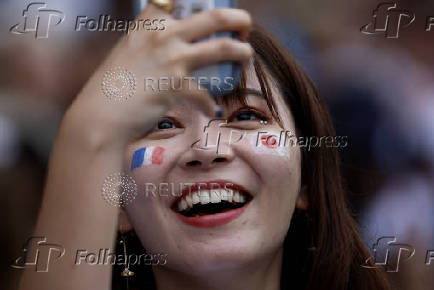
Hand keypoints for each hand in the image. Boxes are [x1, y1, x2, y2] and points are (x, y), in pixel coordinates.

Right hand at [65, 5, 252, 150]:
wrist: (101, 114)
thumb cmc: (112, 85)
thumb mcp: (130, 50)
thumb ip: (151, 41)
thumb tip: (174, 45)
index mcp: (149, 22)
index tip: (217, 2)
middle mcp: (164, 35)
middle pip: (214, 17)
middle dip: (239, 18)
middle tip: (246, 26)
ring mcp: (172, 59)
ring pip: (222, 47)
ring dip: (242, 51)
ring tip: (247, 56)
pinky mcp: (177, 86)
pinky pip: (206, 94)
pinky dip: (210, 104)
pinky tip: (211, 110)